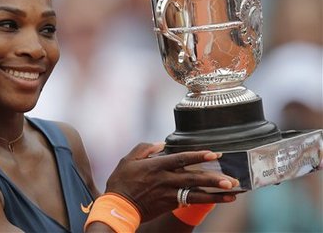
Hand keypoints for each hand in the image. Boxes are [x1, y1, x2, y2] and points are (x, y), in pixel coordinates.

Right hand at [105, 142, 238, 221]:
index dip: (198, 156)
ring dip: (216, 194)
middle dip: (214, 179)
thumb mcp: (128, 159)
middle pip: (194, 178)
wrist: (119, 207)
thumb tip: (160, 145)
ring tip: (233, 193)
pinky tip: (219, 200)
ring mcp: (169, 194)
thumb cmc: (121, 181)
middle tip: (232, 179)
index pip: (181, 159)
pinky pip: (191, 202)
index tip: (214, 154)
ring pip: (196, 193)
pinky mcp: (170, 204)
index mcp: (156, 166)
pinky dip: (206, 201)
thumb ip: (144, 149)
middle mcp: (166, 180)